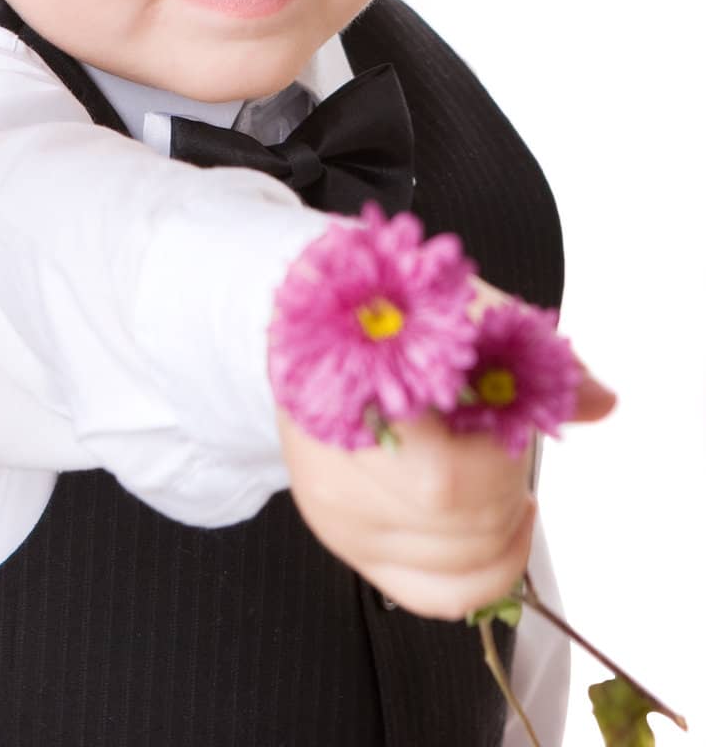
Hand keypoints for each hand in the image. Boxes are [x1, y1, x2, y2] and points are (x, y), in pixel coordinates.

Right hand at [273, 274, 616, 620]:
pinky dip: (484, 575)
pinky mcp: (348, 544)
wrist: (306, 325)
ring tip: (498, 474)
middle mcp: (340, 480)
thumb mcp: (462, 312)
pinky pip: (433, 595)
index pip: (449, 483)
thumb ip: (532, 356)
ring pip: (456, 564)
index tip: (508, 413)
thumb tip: (600, 401)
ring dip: (502, 524)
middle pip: (458, 525)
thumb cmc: (390, 311)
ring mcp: (341, 520)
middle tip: (507, 438)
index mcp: (357, 413)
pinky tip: (501, 530)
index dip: (501, 458)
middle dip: (507, 485)